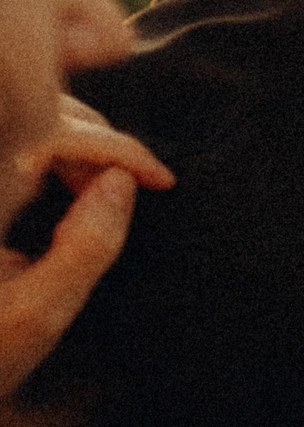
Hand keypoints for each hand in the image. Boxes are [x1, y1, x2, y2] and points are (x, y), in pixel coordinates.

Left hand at [1, 98, 173, 394]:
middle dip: (100, 141)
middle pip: (42, 113)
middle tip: (138, 185)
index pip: (54, 136)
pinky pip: (21, 147)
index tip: (158, 181)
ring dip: (80, 142)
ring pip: (31, 122)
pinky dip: (58, 152)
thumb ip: (88, 247)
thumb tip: (122, 184)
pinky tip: (81, 181)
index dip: (116, 149)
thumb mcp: (39, 313)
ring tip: (112, 185)